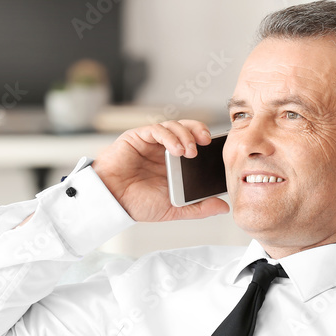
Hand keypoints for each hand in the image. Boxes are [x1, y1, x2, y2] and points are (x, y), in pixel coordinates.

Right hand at [92, 120, 229, 222]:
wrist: (113, 202)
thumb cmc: (138, 204)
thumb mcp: (174, 209)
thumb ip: (199, 208)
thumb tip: (223, 207)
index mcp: (174, 164)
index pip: (195, 144)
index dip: (206, 142)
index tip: (218, 150)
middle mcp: (164, 151)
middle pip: (186, 129)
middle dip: (199, 131)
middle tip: (207, 141)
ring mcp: (151, 143)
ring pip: (173, 126)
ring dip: (185, 135)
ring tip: (190, 151)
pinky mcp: (137, 137)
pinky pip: (157, 129)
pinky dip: (169, 136)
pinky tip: (177, 149)